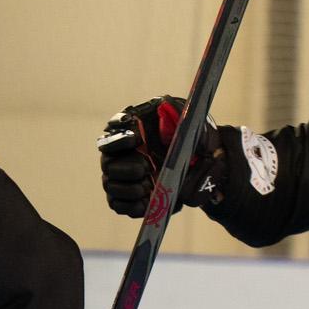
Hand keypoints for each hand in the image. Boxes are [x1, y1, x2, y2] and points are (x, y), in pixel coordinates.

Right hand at [98, 97, 221, 218]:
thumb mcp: (187, 119)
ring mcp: (120, 178)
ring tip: (148, 186)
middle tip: (145, 167)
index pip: (111, 133)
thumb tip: (164, 103)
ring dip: (128, 188)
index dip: (119, 139)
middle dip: (124, 167)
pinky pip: (118, 205)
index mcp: (129, 133)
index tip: (136, 140)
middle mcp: (119, 156)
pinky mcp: (127, 199)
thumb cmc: (189, 137)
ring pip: (110, 185)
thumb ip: (176, 110)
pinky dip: (131, 205)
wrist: (202, 164)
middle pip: (107, 163)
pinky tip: (147, 199)